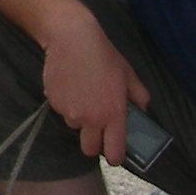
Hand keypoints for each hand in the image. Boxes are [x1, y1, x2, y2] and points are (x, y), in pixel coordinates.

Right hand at [37, 14, 147, 165]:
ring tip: (82, 95)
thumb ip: (139, 96)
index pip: (114, 152)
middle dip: (94, 143)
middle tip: (96, 127)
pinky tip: (70, 85)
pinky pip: (62, 111)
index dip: (115, 156)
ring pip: (74, 126)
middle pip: (89, 149)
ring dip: (79, 119)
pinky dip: (66, 104)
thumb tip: (142, 110)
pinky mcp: (53, 103)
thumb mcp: (128, 74)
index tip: (115, 152)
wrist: (72, 38)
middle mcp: (91, 119)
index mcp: (113, 114)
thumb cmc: (104, 55)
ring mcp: (69, 112)